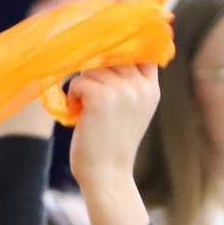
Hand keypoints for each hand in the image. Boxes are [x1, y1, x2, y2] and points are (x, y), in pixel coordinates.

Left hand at [67, 63, 160, 186]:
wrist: (106, 174)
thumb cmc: (111, 142)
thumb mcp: (131, 109)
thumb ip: (128, 84)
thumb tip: (108, 52)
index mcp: (151, 88)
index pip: (142, 51)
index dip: (121, 50)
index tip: (107, 59)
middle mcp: (140, 86)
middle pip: (110, 56)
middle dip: (94, 72)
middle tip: (89, 96)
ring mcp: (122, 91)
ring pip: (91, 68)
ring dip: (81, 85)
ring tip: (84, 107)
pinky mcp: (101, 98)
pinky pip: (78, 82)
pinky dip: (72, 96)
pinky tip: (77, 113)